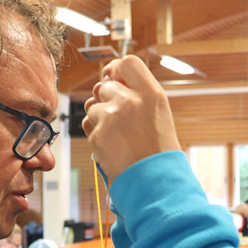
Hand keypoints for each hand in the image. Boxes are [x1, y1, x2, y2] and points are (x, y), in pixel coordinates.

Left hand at [83, 55, 180, 180]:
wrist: (155, 184)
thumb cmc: (158, 152)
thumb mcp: (159, 115)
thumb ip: (138, 94)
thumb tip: (108, 77)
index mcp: (152, 94)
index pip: (128, 63)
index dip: (117, 68)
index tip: (113, 76)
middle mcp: (131, 102)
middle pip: (105, 86)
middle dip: (107, 100)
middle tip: (120, 120)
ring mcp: (112, 118)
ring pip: (92, 107)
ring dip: (100, 119)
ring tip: (118, 137)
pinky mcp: (98, 135)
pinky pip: (88, 126)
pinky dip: (96, 135)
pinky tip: (112, 147)